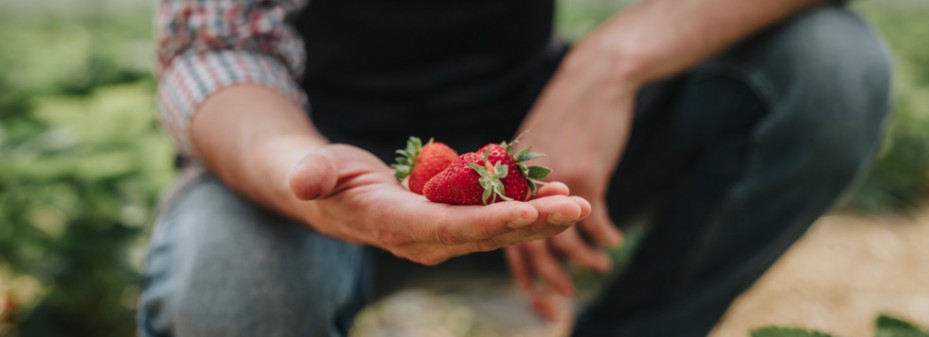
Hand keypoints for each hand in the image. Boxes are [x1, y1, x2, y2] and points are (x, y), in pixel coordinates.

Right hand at [288, 144, 591, 264]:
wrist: (334, 200)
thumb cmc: (325, 179)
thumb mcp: (315, 171)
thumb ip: (313, 175)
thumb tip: (303, 182)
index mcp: (395, 226)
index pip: (448, 228)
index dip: (487, 223)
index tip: (526, 213)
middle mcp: (425, 240)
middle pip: (486, 235)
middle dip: (534, 223)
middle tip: (578, 206)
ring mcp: (443, 237)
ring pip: (499, 231)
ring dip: (541, 218)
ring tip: (579, 200)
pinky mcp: (455, 225)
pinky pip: (496, 219)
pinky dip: (528, 208)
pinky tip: (557, 192)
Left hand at [506, 39, 639, 316]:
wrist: (594, 81)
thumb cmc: (567, 112)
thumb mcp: (539, 142)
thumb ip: (528, 176)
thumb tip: (530, 208)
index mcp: (511, 179)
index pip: (505, 232)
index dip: (519, 265)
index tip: (529, 291)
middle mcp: (526, 185)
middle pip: (529, 243)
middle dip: (548, 276)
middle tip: (562, 299)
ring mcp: (555, 183)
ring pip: (563, 238)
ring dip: (583, 260)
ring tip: (599, 267)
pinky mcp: (586, 176)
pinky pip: (594, 220)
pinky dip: (604, 236)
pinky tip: (612, 242)